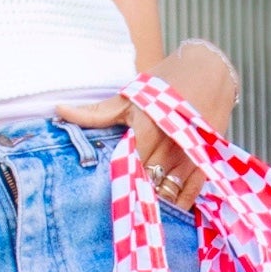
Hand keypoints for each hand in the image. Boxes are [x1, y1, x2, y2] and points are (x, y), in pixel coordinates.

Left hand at [58, 37, 237, 213]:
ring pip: (165, 190)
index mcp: (148, 128)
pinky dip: (177, 201)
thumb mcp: (131, 95)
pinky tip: (165, 200)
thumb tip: (59, 110)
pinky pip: (190, 193)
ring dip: (152, 195)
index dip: (116, 178)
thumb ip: (97, 112)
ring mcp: (190, 156)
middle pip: (145, 181)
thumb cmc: (166, 80)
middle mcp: (170, 146)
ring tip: (140, 195)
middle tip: (120, 194)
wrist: (211, 70)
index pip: (127, 166)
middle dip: (132, 187)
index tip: (100, 190)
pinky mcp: (206, 162)